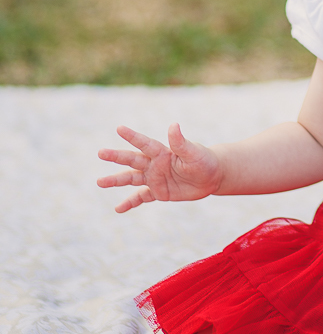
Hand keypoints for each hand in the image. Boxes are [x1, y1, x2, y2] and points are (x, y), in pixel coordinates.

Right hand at [97, 123, 222, 212]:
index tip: (119, 128)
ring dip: (116, 180)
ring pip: (131, 178)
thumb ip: (180, 142)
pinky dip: (130, 203)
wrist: (211, 177)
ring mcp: (154, 178)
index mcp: (162, 152)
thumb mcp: (193, 152)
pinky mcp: (158, 192)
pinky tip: (118, 209)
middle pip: (132, 160)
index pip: (145, 143)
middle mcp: (155, 164)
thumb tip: (173, 125)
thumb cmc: (204, 160)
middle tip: (101, 152)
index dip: (133, 136)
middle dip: (117, 156)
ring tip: (100, 182)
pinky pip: (141, 197)